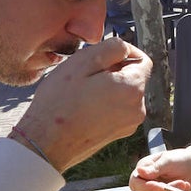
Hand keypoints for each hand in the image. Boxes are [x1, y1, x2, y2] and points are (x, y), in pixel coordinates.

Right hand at [16, 39, 150, 171]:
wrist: (46, 143)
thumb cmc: (60, 103)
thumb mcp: (83, 62)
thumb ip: (112, 48)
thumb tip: (126, 48)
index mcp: (132, 88)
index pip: (143, 60)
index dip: (124, 53)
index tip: (102, 57)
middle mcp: (137, 108)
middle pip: (133, 77)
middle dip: (114, 70)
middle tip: (86, 75)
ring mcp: (129, 123)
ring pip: (124, 92)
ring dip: (108, 86)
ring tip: (82, 92)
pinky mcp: (118, 133)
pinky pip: (118, 108)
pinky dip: (105, 102)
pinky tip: (84, 105)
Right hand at [128, 146, 190, 190]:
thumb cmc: (179, 159)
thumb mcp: (168, 160)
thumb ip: (155, 168)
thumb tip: (140, 171)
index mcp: (143, 168)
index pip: (135, 183)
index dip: (146, 188)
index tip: (160, 187)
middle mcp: (145, 181)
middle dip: (167, 190)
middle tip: (180, 182)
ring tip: (184, 183)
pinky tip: (183, 189)